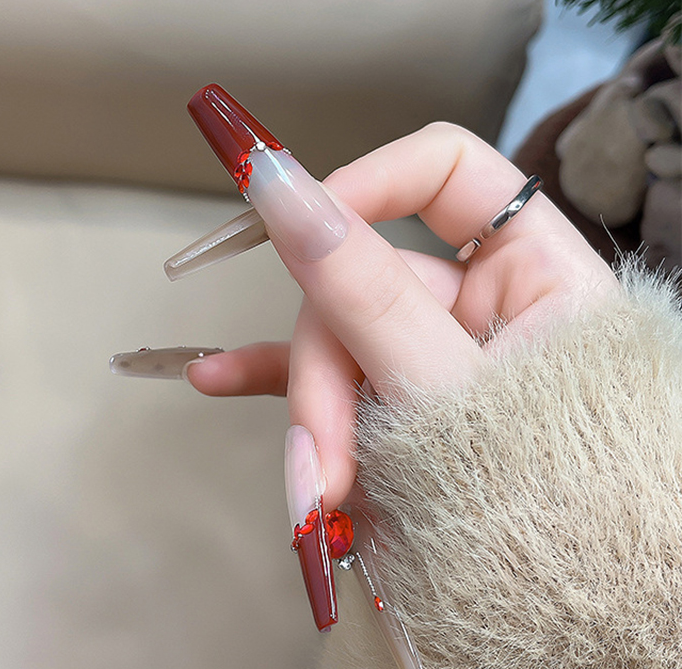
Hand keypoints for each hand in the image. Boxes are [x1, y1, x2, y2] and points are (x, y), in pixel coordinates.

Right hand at [185, 122, 617, 510]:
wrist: (565, 613)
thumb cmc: (551, 508)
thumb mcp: (450, 392)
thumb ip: (364, 291)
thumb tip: (282, 188)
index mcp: (535, 270)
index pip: (444, 169)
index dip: (366, 183)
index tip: (301, 227)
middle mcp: (482, 300)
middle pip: (364, 275)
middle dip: (329, 364)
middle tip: (320, 445)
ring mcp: (432, 349)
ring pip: (337, 339)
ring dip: (313, 409)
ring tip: (313, 492)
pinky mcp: (395, 396)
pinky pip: (329, 375)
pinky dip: (283, 389)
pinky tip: (218, 378)